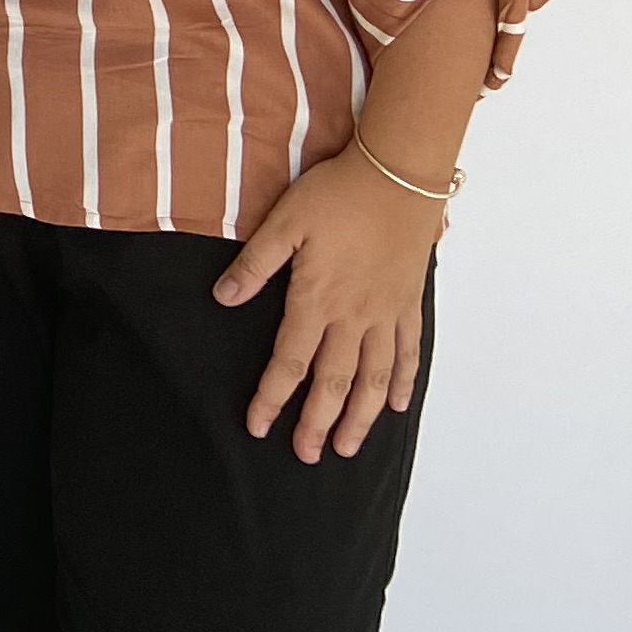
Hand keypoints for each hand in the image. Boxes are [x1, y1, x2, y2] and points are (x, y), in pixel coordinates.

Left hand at [215, 152, 440, 463]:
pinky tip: (395, 404)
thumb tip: (222, 298)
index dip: (272, 397)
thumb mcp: (283, 222)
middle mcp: (353, 317)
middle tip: (307, 455)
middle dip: (318, 423)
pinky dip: (402, 381)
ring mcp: (386, 313)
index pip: (289, 362)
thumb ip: (254, 265)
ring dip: (360, 416)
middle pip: (333, 382)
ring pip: (373, 378)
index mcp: (316, 300)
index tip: (259, 427)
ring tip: (349, 447)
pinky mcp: (408, 303)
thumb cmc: (336, 194)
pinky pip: (408, 352)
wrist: (396, 176)